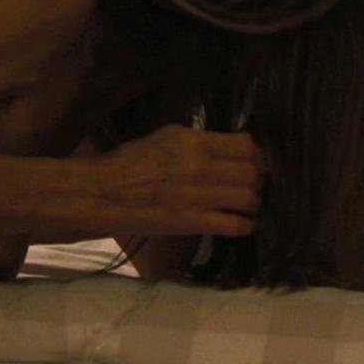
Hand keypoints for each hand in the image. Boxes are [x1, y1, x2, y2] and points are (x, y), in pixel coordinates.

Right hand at [96, 125, 262, 238]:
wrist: (104, 194)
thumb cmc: (129, 162)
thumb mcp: (165, 137)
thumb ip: (197, 140)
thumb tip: (226, 146)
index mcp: (193, 142)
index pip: (245, 145)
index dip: (256, 154)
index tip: (255, 161)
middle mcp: (200, 166)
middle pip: (252, 172)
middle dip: (259, 179)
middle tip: (255, 184)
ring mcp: (198, 196)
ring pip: (248, 198)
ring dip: (254, 202)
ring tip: (249, 205)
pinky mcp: (192, 222)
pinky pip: (234, 225)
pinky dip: (246, 225)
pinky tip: (244, 224)